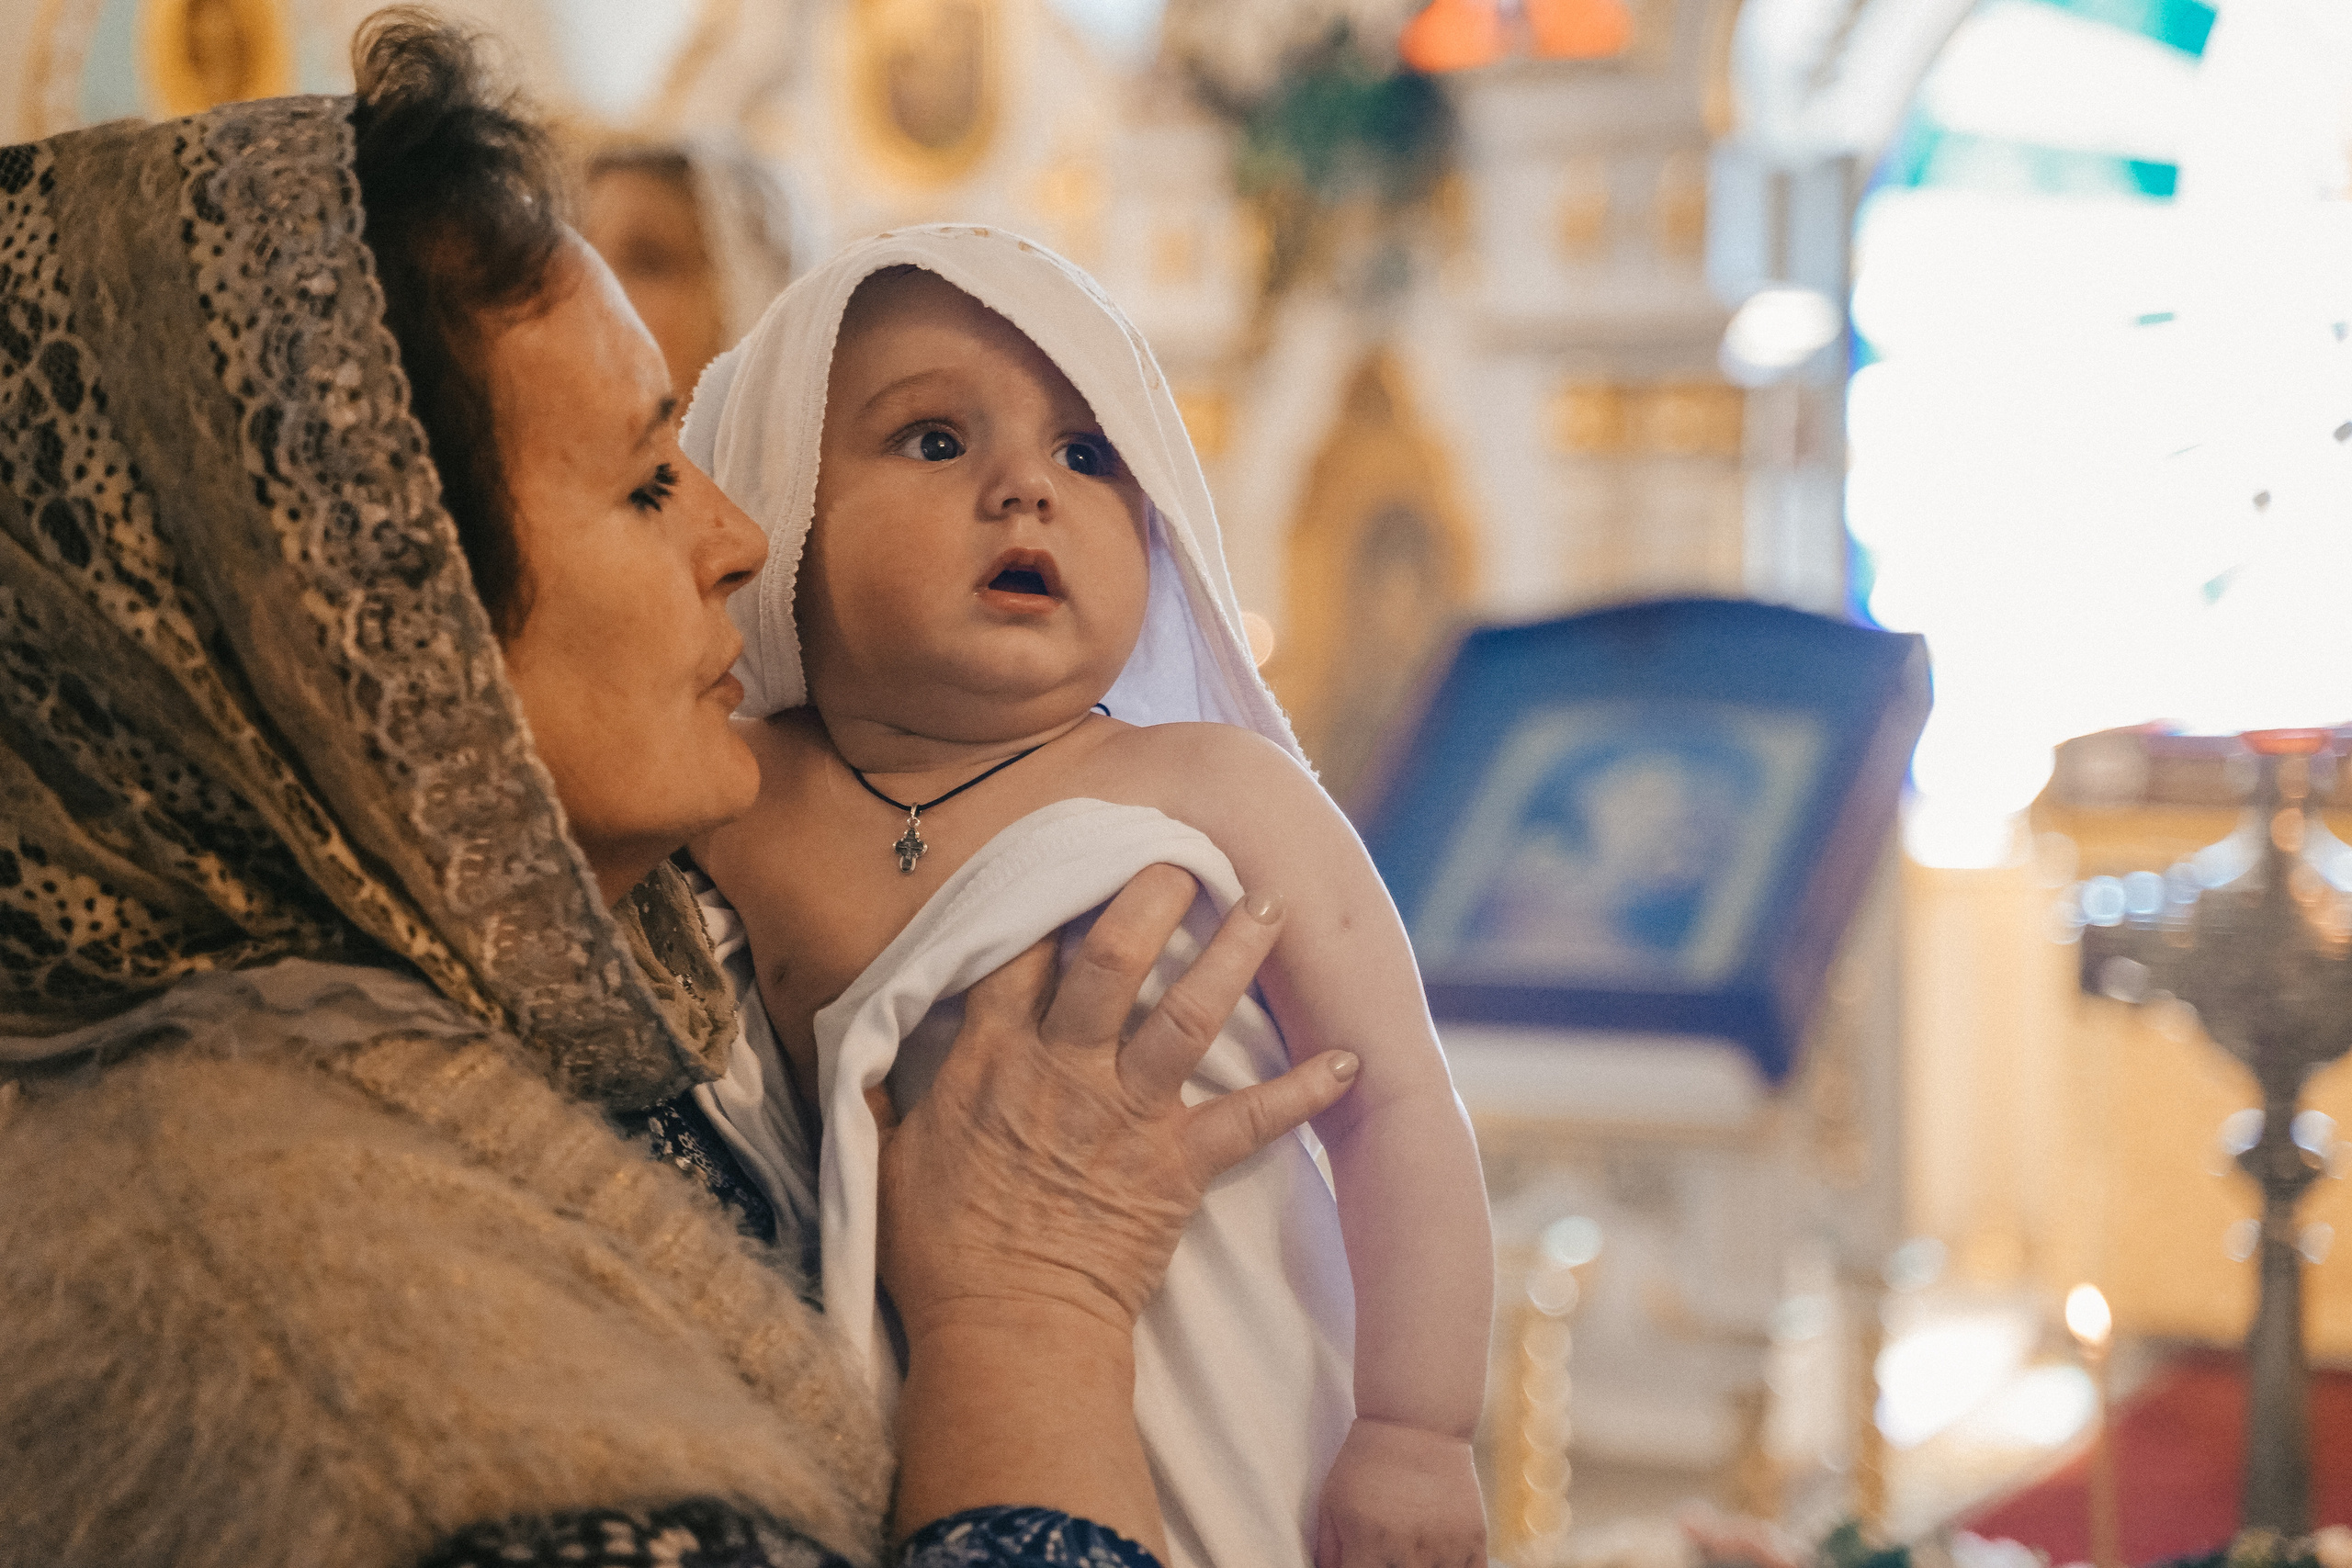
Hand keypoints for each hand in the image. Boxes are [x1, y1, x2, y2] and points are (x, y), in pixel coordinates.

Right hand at [870, 862, 1361, 1343]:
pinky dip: (1304, 1090)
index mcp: (991, 1060)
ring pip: (1186, 1015)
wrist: (1005, 1331)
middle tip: (1185, 855)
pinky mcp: (1177, 1164)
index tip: (1080, 860)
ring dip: (1233, 958)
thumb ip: (881, 1097)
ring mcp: (1125, 1114)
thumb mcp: (888, 1161)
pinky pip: (1252, 1118)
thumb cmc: (938, 1253)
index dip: (1052, 902)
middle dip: (1150, 898)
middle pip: (1111, 961)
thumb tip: (853, 1058)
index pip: (1023, 957)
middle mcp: (1063, 1070)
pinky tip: (1352, 1056)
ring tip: (1271, 906)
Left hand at [1314, 1417, 1487, 1567]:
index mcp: (1367, 1544)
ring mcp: (1444, 1549)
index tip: (1361, 1564)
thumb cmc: (1367, 1461)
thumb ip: (1328, 1551)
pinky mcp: (1473, 1541)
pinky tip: (1439, 1560)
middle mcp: (1407, 1552)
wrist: (1418, 1421)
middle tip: (1383, 1555)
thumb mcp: (1333, 1501)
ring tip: (1410, 1554)